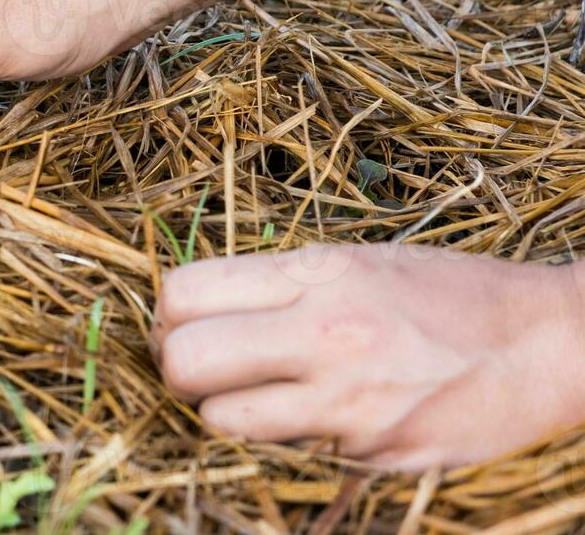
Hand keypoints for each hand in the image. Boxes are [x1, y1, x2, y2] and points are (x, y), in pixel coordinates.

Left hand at [153, 244, 584, 469]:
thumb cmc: (449, 295)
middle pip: (184, 361)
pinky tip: (329, 414)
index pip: (184, 293)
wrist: (550, 343)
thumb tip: (196, 312)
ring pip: (222, 421)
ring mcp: (348, 400)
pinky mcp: (371, 450)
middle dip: (177, 370)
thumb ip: (278, 285)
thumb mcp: (357, 262)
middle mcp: (325, 333)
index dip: (168, 315)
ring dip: (225, 414)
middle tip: (202, 370)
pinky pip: (289, 449)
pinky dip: (291, 437)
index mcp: (316, 274)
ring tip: (259, 395)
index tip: (182, 324)